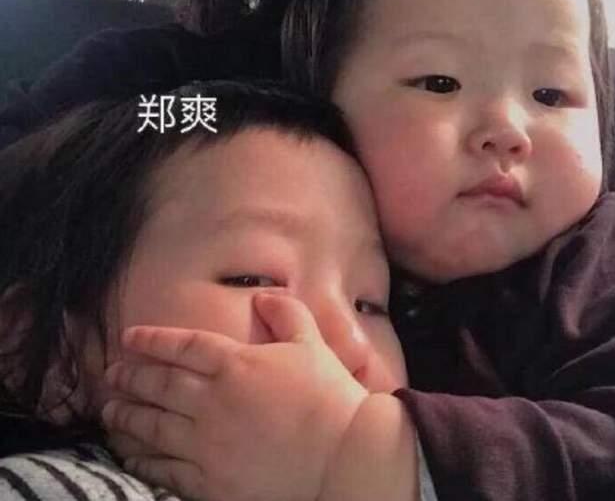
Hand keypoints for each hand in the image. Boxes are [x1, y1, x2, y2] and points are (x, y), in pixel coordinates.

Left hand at [101, 292, 367, 500]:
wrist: (342, 456)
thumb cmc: (328, 396)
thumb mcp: (311, 342)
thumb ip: (286, 313)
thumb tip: (263, 295)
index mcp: (236, 364)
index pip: (184, 345)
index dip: (153, 339)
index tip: (130, 337)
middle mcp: (213, 401)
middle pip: (160, 384)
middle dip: (131, 376)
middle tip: (112, 374)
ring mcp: (208, 443)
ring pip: (154, 426)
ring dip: (127, 416)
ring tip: (110, 411)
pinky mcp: (211, 481)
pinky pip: (165, 468)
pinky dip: (142, 458)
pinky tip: (130, 452)